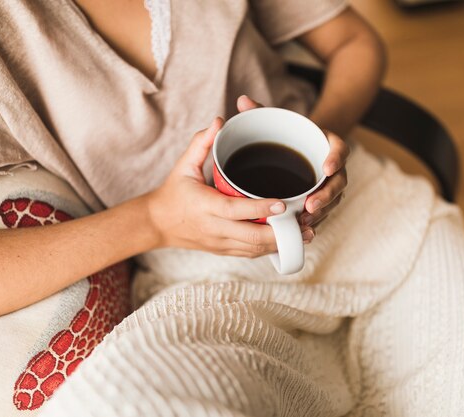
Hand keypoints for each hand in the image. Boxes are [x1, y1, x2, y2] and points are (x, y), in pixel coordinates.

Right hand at [147, 117, 315, 257]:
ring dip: (281, 244)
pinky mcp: (224, 251)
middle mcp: (214, 229)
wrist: (157, 223)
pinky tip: (289, 241)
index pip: (236, 210)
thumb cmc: (174, 192)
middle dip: (281, 233)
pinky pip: (251, 253)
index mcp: (205, 206)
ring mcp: (220, 243)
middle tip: (305, 222)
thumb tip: (220, 121)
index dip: (261, 209)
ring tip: (306, 233)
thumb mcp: (183, 166)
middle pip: (252, 237)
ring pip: (255, 249)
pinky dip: (271, 248)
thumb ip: (201, 144)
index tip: (284, 204)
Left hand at [237, 95, 348, 230]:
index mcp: (327, 143)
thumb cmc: (284, 135)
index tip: (327, 167)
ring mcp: (329, 185)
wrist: (294, 148)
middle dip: (327, 195)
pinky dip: (314, 221)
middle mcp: (333, 166)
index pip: (340, 149)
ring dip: (321, 213)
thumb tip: (242, 100)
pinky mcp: (322, 200)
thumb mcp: (276, 122)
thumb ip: (261, 112)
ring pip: (332, 201)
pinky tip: (301, 230)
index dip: (336, 158)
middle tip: (311, 205)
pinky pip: (323, 213)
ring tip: (305, 222)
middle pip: (339, 182)